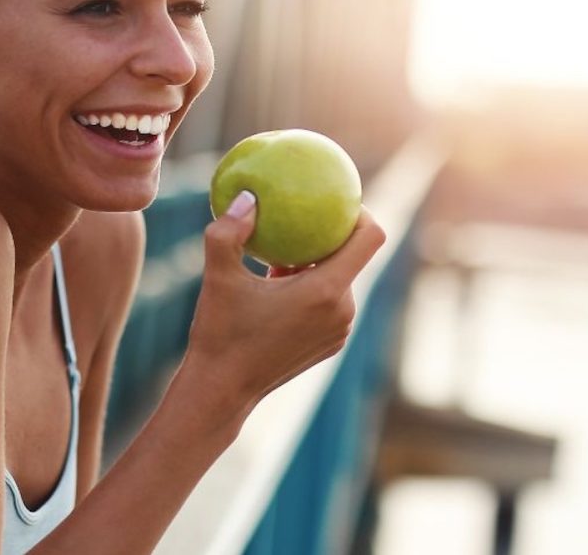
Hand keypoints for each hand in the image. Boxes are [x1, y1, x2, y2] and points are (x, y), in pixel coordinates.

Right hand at [183, 192, 386, 418]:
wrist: (222, 390)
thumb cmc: (220, 332)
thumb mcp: (218, 276)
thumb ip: (229, 230)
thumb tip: (249, 197)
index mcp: (325, 291)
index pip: (369, 238)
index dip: (361, 212)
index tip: (335, 199)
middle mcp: (342, 311)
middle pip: (353, 257)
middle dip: (328, 237)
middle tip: (296, 219)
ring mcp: (340, 331)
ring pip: (339, 281)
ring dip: (316, 264)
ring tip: (280, 255)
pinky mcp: (330, 344)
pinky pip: (330, 304)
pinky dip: (311, 288)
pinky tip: (277, 285)